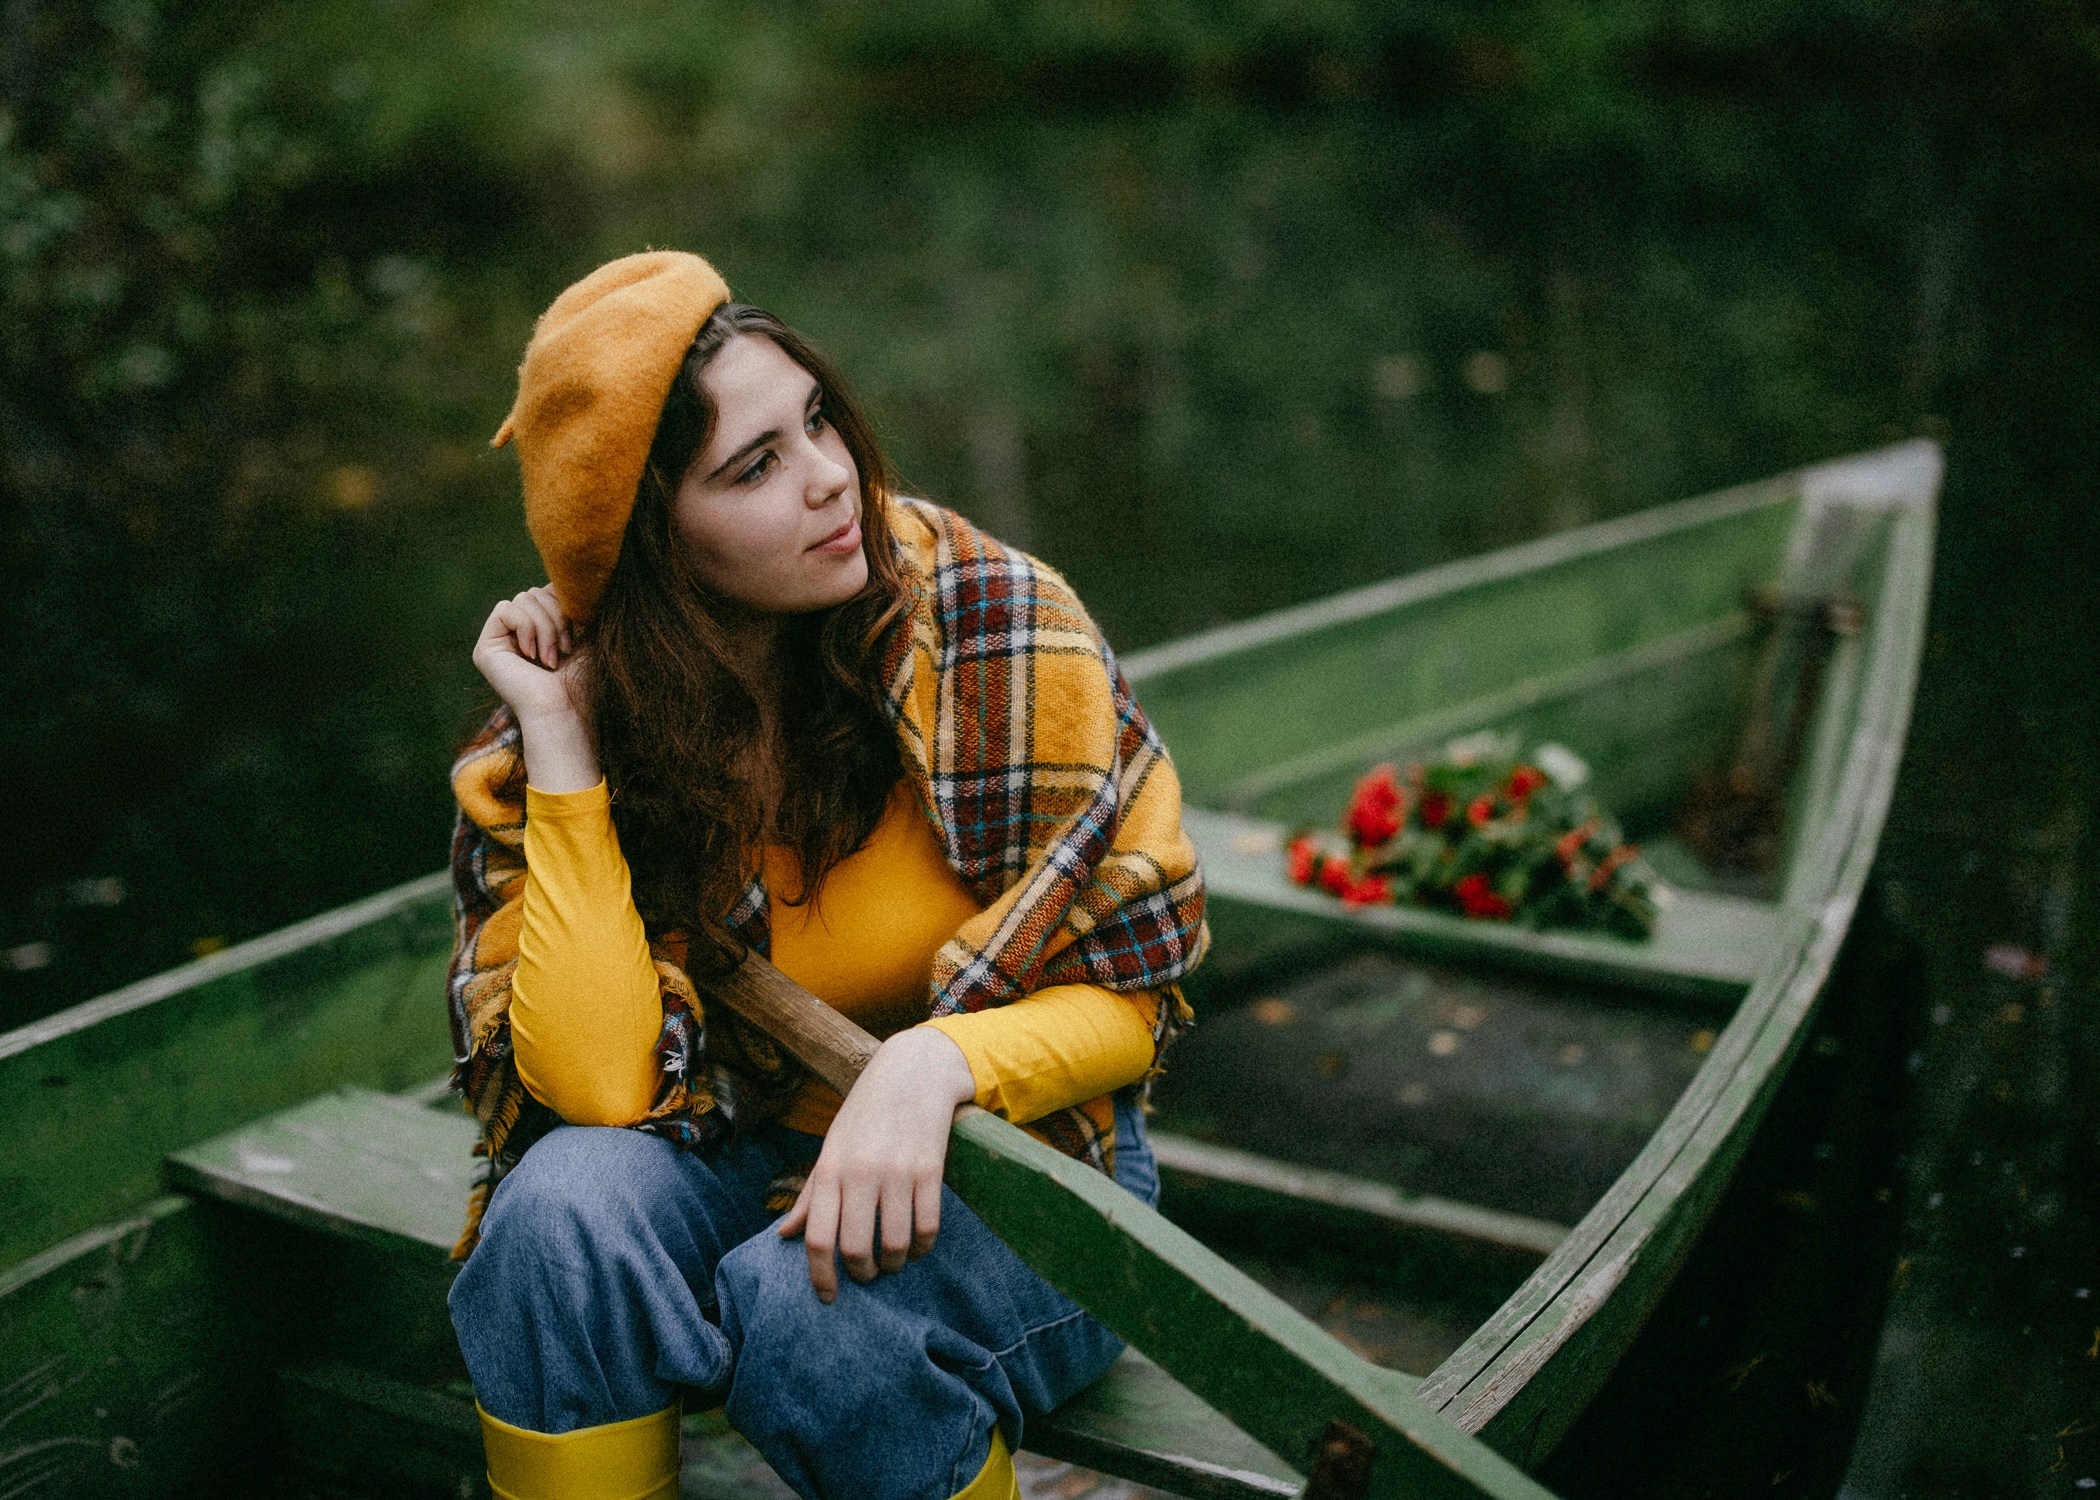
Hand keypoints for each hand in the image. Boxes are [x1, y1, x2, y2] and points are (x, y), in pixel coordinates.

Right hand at [471, 586, 598, 790]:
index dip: (565, 603)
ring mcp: (500, 640)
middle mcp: (518, 634)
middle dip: (556, 616)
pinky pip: (506, 609)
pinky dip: (526, 627)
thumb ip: (575, 601)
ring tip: (551, 658)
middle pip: (534, 591)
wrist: (566, 710)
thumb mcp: (587, 631)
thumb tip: (573, 571)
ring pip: (523, 598)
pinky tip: (531, 656)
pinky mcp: (486, 648)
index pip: (549, 591)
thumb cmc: (583, 679)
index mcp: (542, 630)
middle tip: (565, 650)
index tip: (580, 633)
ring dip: (545, 627)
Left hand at [775, 1027, 976, 1301]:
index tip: (828, 1297)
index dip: (820, 1277)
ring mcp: (897, 1172)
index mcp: (830, 1169)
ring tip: (892, 1261)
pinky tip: (917, 1246)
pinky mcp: (931, 1169)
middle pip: (855, 1248)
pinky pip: (927, 1227)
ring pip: (894, 1244)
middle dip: (861, 1274)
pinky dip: (922, 1247)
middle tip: (866, 1275)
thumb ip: (811, 1194)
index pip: (818, 1238)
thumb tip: (784, 1235)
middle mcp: (861, 1172)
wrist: (913, 1071)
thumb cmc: (866, 1113)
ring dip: (893, 1264)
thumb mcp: (832, 1147)